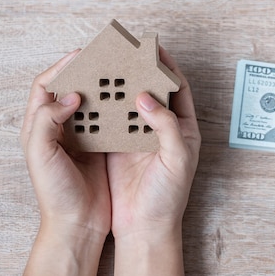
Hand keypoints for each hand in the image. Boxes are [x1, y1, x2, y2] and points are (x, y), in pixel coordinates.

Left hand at [20, 50, 110, 241]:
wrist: (78, 225)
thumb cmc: (55, 194)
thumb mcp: (41, 156)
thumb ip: (47, 122)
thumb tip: (70, 96)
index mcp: (38, 127)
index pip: (45, 86)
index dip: (61, 68)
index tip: (81, 55)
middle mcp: (59, 129)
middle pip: (69, 90)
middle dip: (85, 72)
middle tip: (104, 59)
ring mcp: (81, 138)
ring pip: (91, 103)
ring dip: (103, 89)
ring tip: (118, 76)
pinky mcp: (99, 147)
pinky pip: (107, 121)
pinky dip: (116, 109)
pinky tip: (129, 103)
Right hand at [107, 47, 200, 238]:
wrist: (144, 228)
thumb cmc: (168, 197)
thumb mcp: (177, 159)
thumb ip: (166, 126)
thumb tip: (146, 96)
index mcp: (183, 128)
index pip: (177, 88)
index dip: (167, 66)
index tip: (153, 47)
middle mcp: (160, 128)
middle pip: (151, 89)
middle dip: (139, 69)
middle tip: (124, 50)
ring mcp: (138, 136)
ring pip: (128, 102)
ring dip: (119, 85)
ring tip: (106, 66)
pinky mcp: (118, 146)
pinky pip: (110, 119)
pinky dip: (103, 106)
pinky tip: (91, 94)